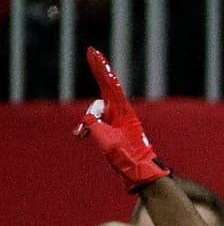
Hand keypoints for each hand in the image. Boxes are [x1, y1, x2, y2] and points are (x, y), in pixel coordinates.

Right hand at [74, 47, 170, 191]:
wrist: (140, 174)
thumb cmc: (126, 157)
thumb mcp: (105, 139)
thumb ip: (94, 124)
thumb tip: (88, 119)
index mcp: (124, 112)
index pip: (110, 85)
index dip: (101, 68)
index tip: (93, 52)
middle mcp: (122, 113)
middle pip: (102, 95)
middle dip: (95, 86)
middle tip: (91, 56)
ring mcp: (118, 121)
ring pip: (96, 112)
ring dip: (86, 123)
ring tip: (81, 136)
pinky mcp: (115, 130)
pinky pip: (96, 123)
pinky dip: (88, 128)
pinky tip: (80, 136)